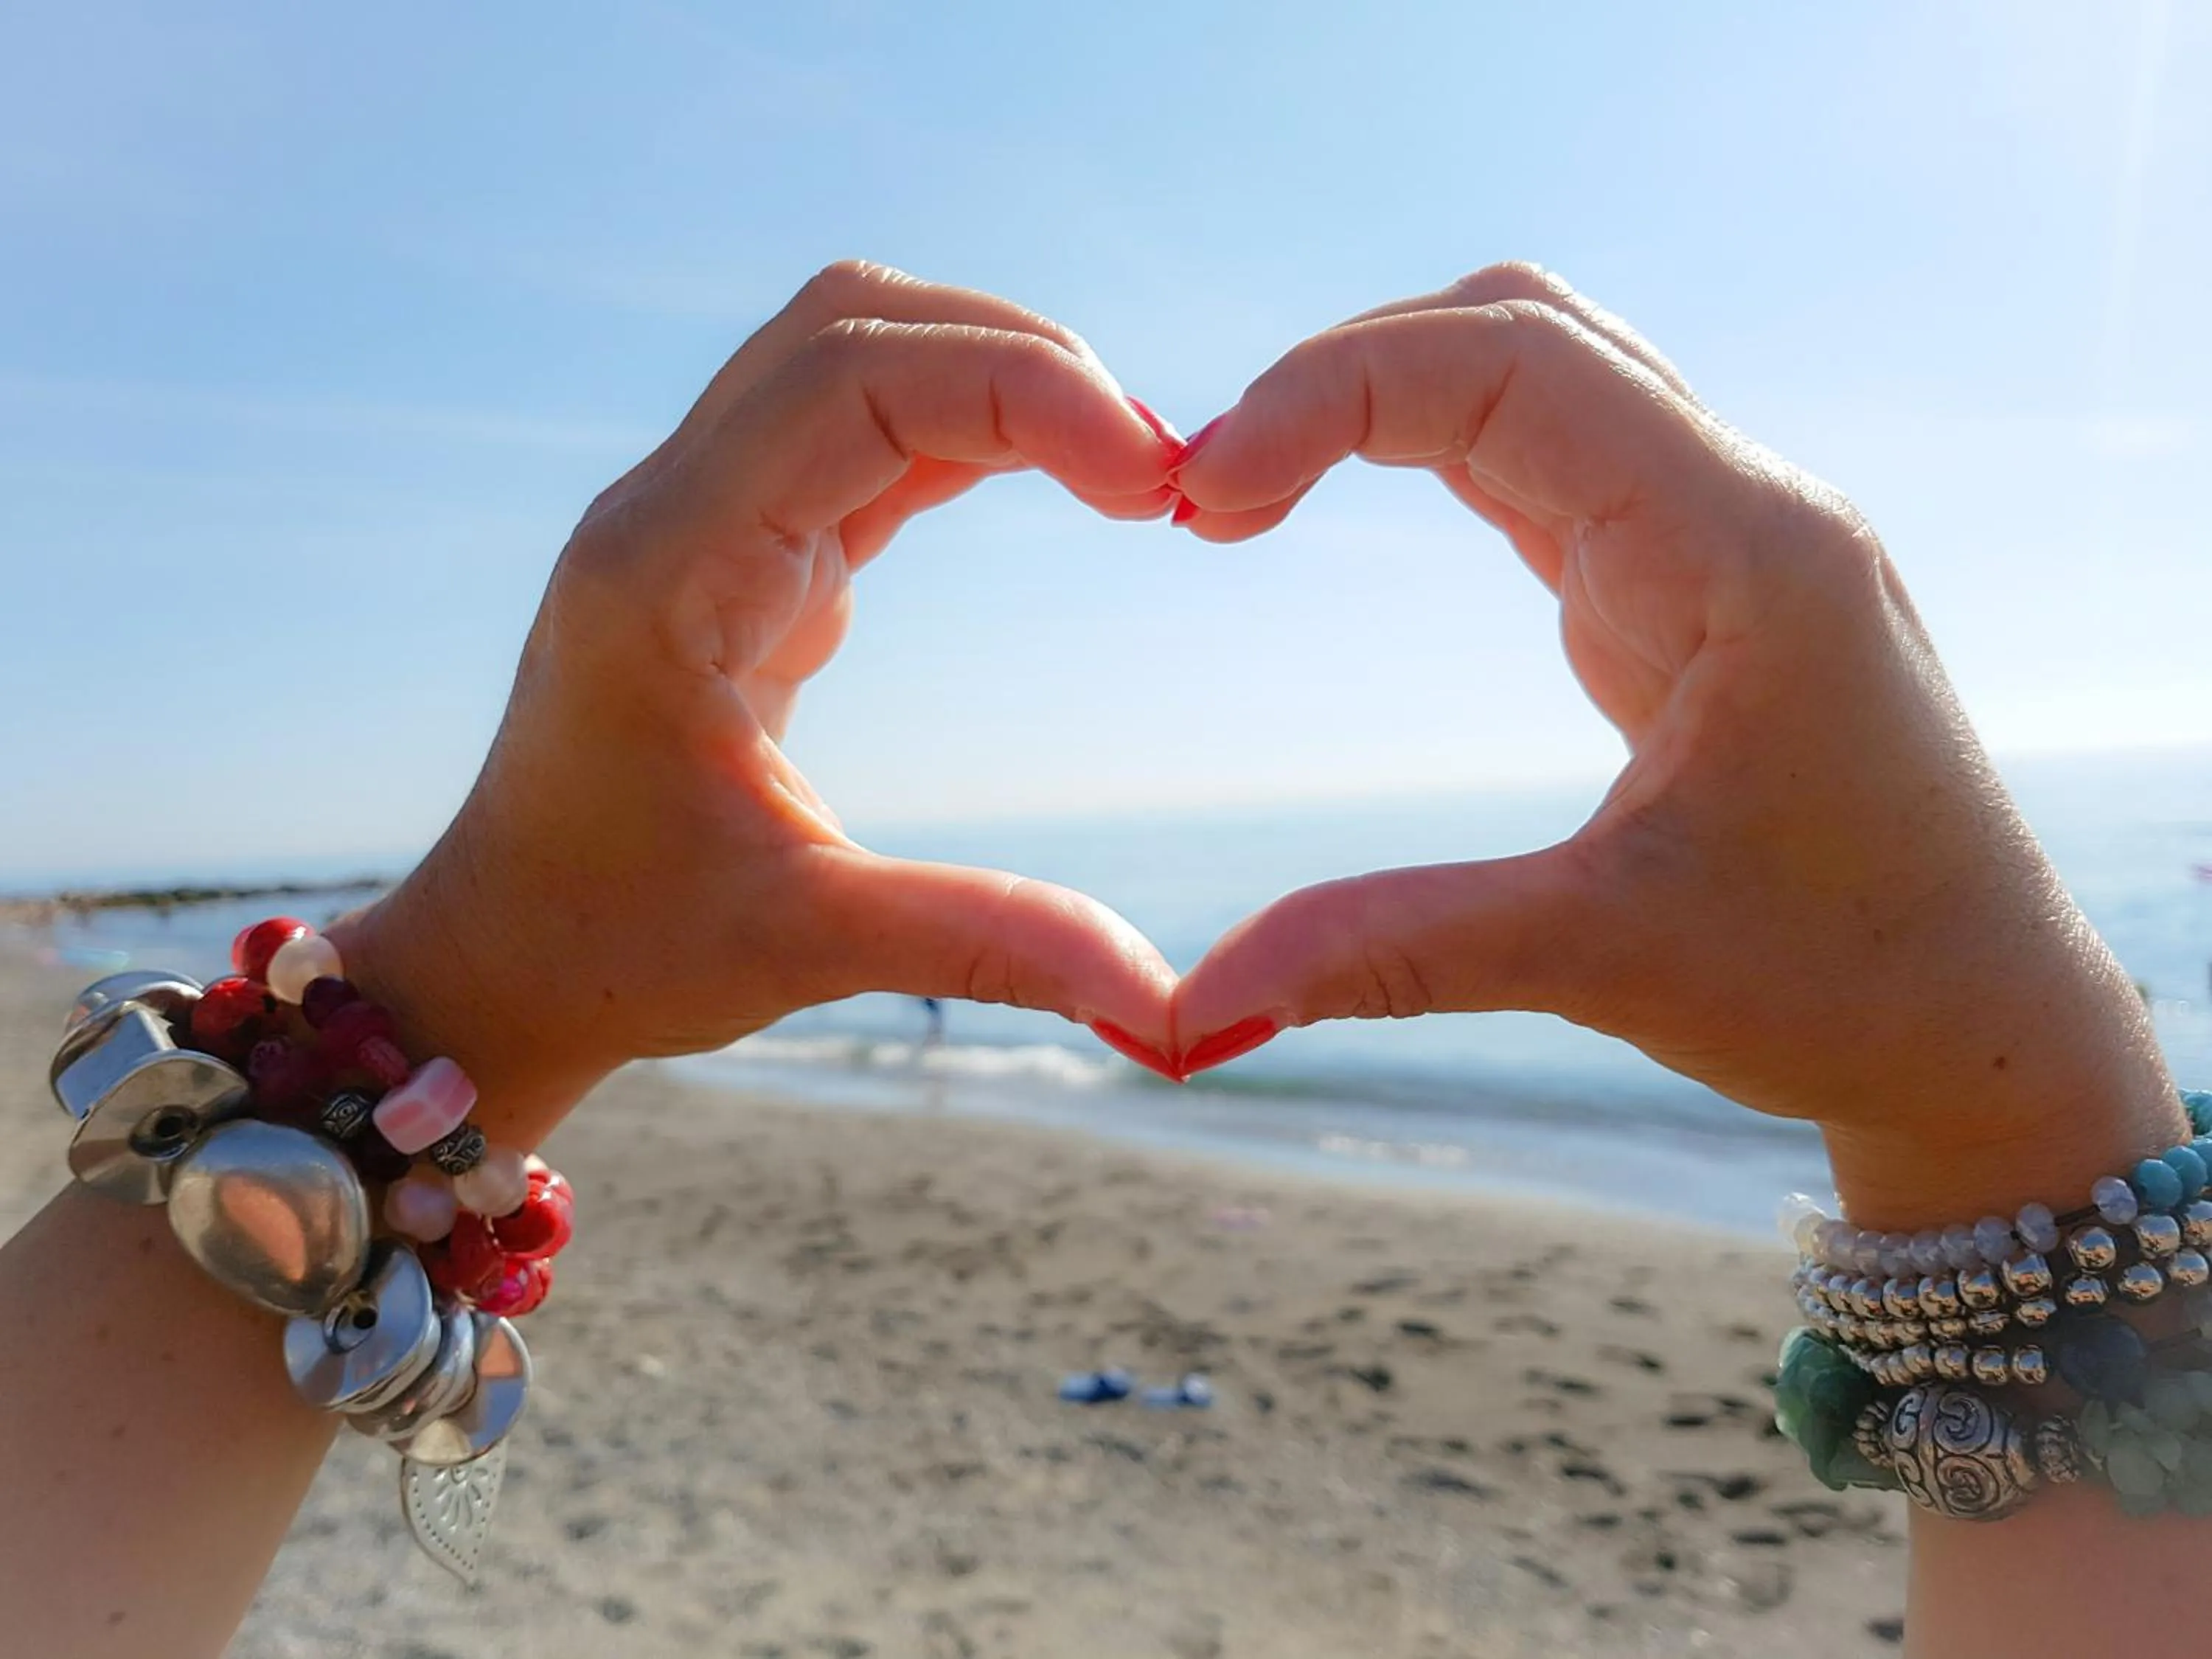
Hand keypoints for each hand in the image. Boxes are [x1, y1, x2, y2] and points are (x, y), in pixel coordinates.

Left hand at [339, 262, 1183, 1138]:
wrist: (500, 953)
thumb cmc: (614, 945)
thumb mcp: (803, 946)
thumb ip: (981, 943)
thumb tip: (1162, 1000)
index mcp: (667, 570)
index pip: (854, 381)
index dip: (1022, 394)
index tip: (1148, 482)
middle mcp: (672, 508)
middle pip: (857, 324)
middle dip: (1024, 362)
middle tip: (1156, 468)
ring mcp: (701, 515)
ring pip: (854, 351)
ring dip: (995, 375)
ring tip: (1121, 466)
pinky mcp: (739, 548)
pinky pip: (858, 431)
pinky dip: (965, 428)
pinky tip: (1058, 479)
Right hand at [1166, 264, 2177, 1215]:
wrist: (1983, 1024)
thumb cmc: (1844, 982)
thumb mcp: (1604, 957)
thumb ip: (1391, 951)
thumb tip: (1193, 1012)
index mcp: (1746, 550)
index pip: (1511, 367)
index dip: (1331, 395)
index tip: (1201, 498)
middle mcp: (1743, 506)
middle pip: (1518, 327)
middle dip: (1344, 377)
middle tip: (1207, 493)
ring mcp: (1722, 534)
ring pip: (1537, 371)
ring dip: (1388, 399)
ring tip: (1253, 494)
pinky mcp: (1691, 584)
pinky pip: (1553, 458)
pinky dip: (1435, 453)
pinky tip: (1343, 505)